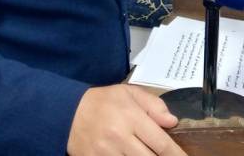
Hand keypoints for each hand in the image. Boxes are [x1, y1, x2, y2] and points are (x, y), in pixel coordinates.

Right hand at [67, 84, 185, 155]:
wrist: (66, 113)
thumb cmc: (102, 102)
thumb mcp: (127, 93)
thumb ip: (152, 104)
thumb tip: (172, 121)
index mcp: (130, 117)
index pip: (161, 143)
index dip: (177, 155)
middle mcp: (119, 137)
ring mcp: (106, 153)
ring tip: (147, 153)